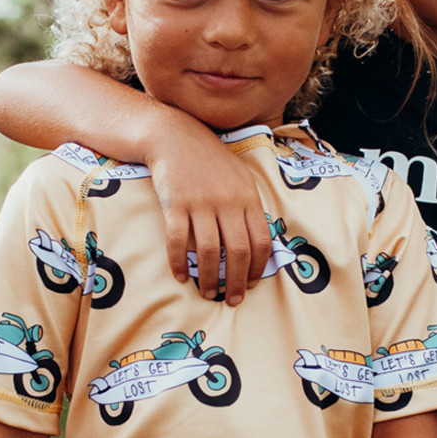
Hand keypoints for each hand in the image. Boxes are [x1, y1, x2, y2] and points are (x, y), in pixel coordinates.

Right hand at [145, 124, 272, 303]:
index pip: (260, 241)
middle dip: (236, 281)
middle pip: (238, 250)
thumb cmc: (211, 162)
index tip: (251, 285)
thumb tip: (258, 245)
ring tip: (208, 293)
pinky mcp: (175, 204)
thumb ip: (249, 208)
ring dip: (210, 277)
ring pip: (209, 251)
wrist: (176, 137)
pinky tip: (181, 276)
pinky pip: (178, 241)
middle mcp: (227, 201)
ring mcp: (201, 203)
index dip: (258, 268)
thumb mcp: (240, 179)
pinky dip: (179, 262)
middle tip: (232, 300)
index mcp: (248, 197)